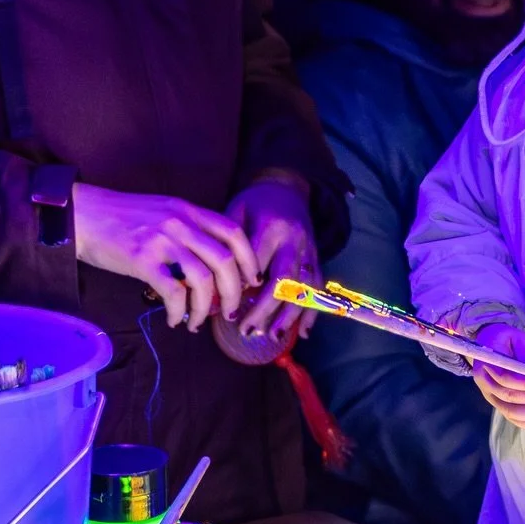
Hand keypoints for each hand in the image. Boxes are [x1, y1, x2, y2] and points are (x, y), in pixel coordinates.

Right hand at [72, 183, 259, 330]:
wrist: (81, 214)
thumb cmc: (121, 217)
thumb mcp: (163, 210)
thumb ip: (188, 227)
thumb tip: (212, 259)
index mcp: (188, 210)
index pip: (233, 232)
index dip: (249, 258)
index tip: (251, 280)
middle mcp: (180, 222)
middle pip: (225, 261)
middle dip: (235, 292)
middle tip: (230, 311)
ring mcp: (161, 240)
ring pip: (203, 280)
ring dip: (206, 308)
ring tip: (197, 322)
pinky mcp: (141, 260)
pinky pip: (173, 292)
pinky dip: (179, 312)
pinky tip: (174, 320)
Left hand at [225, 171, 318, 340]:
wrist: (287, 187)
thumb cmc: (254, 203)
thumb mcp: (235, 210)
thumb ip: (224, 241)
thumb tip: (206, 279)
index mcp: (270, 227)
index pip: (256, 263)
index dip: (241, 286)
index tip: (225, 305)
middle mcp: (293, 241)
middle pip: (283, 280)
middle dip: (266, 308)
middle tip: (247, 329)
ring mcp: (308, 251)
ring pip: (304, 288)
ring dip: (289, 315)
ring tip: (272, 336)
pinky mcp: (316, 258)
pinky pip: (318, 288)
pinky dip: (313, 312)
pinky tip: (303, 333)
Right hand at [471, 323, 524, 429]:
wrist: (490, 345)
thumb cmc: (505, 339)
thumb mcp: (517, 338)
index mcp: (486, 364)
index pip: (505, 379)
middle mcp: (485, 383)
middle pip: (509, 397)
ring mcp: (491, 396)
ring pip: (512, 412)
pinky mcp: (499, 405)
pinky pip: (514, 419)